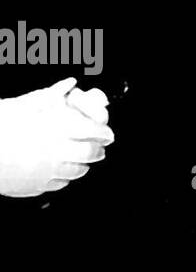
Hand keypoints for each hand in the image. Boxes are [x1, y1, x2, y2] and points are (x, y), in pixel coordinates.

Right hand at [0, 78, 113, 198]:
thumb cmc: (0, 125)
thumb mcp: (25, 104)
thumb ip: (51, 94)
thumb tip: (69, 84)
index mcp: (58, 129)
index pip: (93, 131)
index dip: (104, 132)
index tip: (108, 132)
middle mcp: (56, 152)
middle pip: (89, 153)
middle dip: (98, 150)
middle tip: (101, 148)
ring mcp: (46, 172)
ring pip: (76, 171)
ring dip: (83, 165)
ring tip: (85, 162)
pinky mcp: (34, 187)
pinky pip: (58, 184)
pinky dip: (64, 178)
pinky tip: (62, 174)